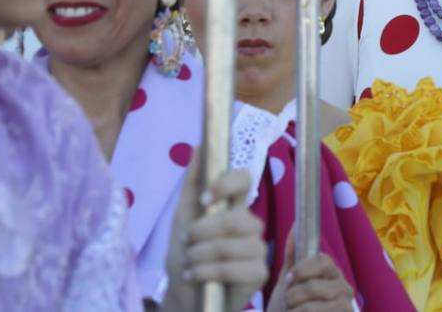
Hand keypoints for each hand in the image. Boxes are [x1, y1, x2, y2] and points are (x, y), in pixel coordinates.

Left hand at [162, 157, 266, 311]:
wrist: (183, 296)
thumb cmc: (185, 255)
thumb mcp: (182, 218)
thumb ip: (191, 184)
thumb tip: (198, 145)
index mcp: (234, 207)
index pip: (244, 179)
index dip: (227, 184)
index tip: (205, 200)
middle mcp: (250, 225)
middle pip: (236, 217)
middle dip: (204, 232)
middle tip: (188, 243)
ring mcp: (257, 250)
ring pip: (232, 244)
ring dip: (200, 255)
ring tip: (189, 264)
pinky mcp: (259, 274)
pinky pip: (234, 267)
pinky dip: (207, 272)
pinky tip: (196, 276)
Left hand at [269, 249, 354, 311]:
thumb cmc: (290, 304)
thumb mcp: (289, 279)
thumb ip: (293, 254)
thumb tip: (296, 224)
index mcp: (331, 272)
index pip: (322, 262)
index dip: (303, 270)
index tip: (289, 279)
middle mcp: (343, 288)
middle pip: (314, 287)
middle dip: (293, 296)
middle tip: (288, 302)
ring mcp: (345, 307)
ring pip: (312, 307)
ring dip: (295, 311)